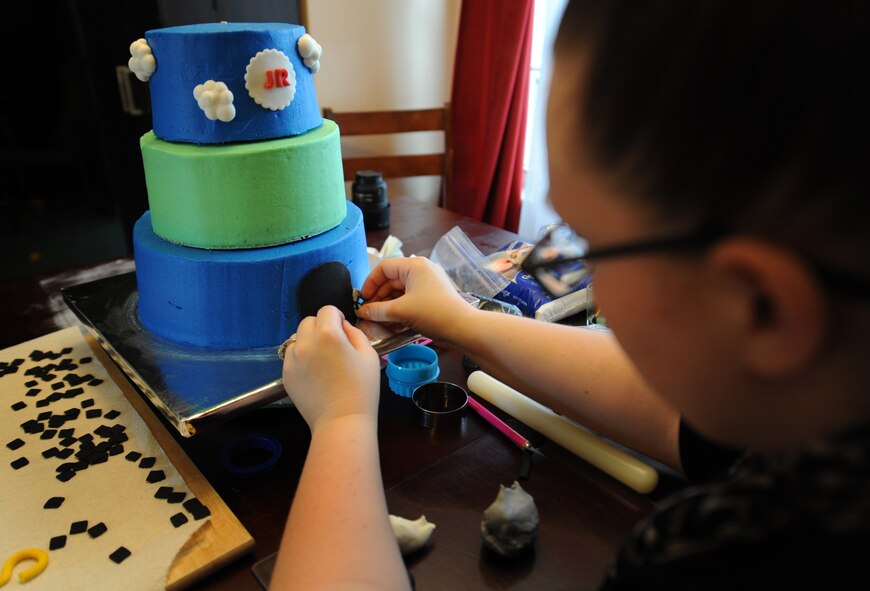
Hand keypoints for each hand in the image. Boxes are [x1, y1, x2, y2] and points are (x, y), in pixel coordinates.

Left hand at [281, 306, 380, 431]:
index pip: (327, 310)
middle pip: (309, 321)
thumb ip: (355, 333)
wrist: (341, 420)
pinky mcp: (286, 374)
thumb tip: (342, 327)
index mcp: (327, 334)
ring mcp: (292, 359)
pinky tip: (314, 374)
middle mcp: (305, 342)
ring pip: (297, 338)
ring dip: (309, 342)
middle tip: (333, 346)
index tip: (343, 331)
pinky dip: (301, 358)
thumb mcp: (369, 355)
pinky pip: (292, 357)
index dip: (338, 317)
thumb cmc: (362, 388)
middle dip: (321, 327)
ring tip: (322, 361)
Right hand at [356, 257, 474, 340]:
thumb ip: (378, 310)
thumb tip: (362, 311)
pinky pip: (410, 300)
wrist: (463, 328)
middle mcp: (421, 271)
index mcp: (414, 265)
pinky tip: (392, 325)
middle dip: (379, 298)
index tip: (362, 299)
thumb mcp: (401, 311)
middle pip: (391, 281)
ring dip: (388, 307)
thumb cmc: (433, 313)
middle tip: (368, 313)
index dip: (370, 283)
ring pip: (400, 292)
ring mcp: (427, 284)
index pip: (384, 268)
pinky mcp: (432, 297)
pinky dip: (400, 311)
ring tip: (379, 321)